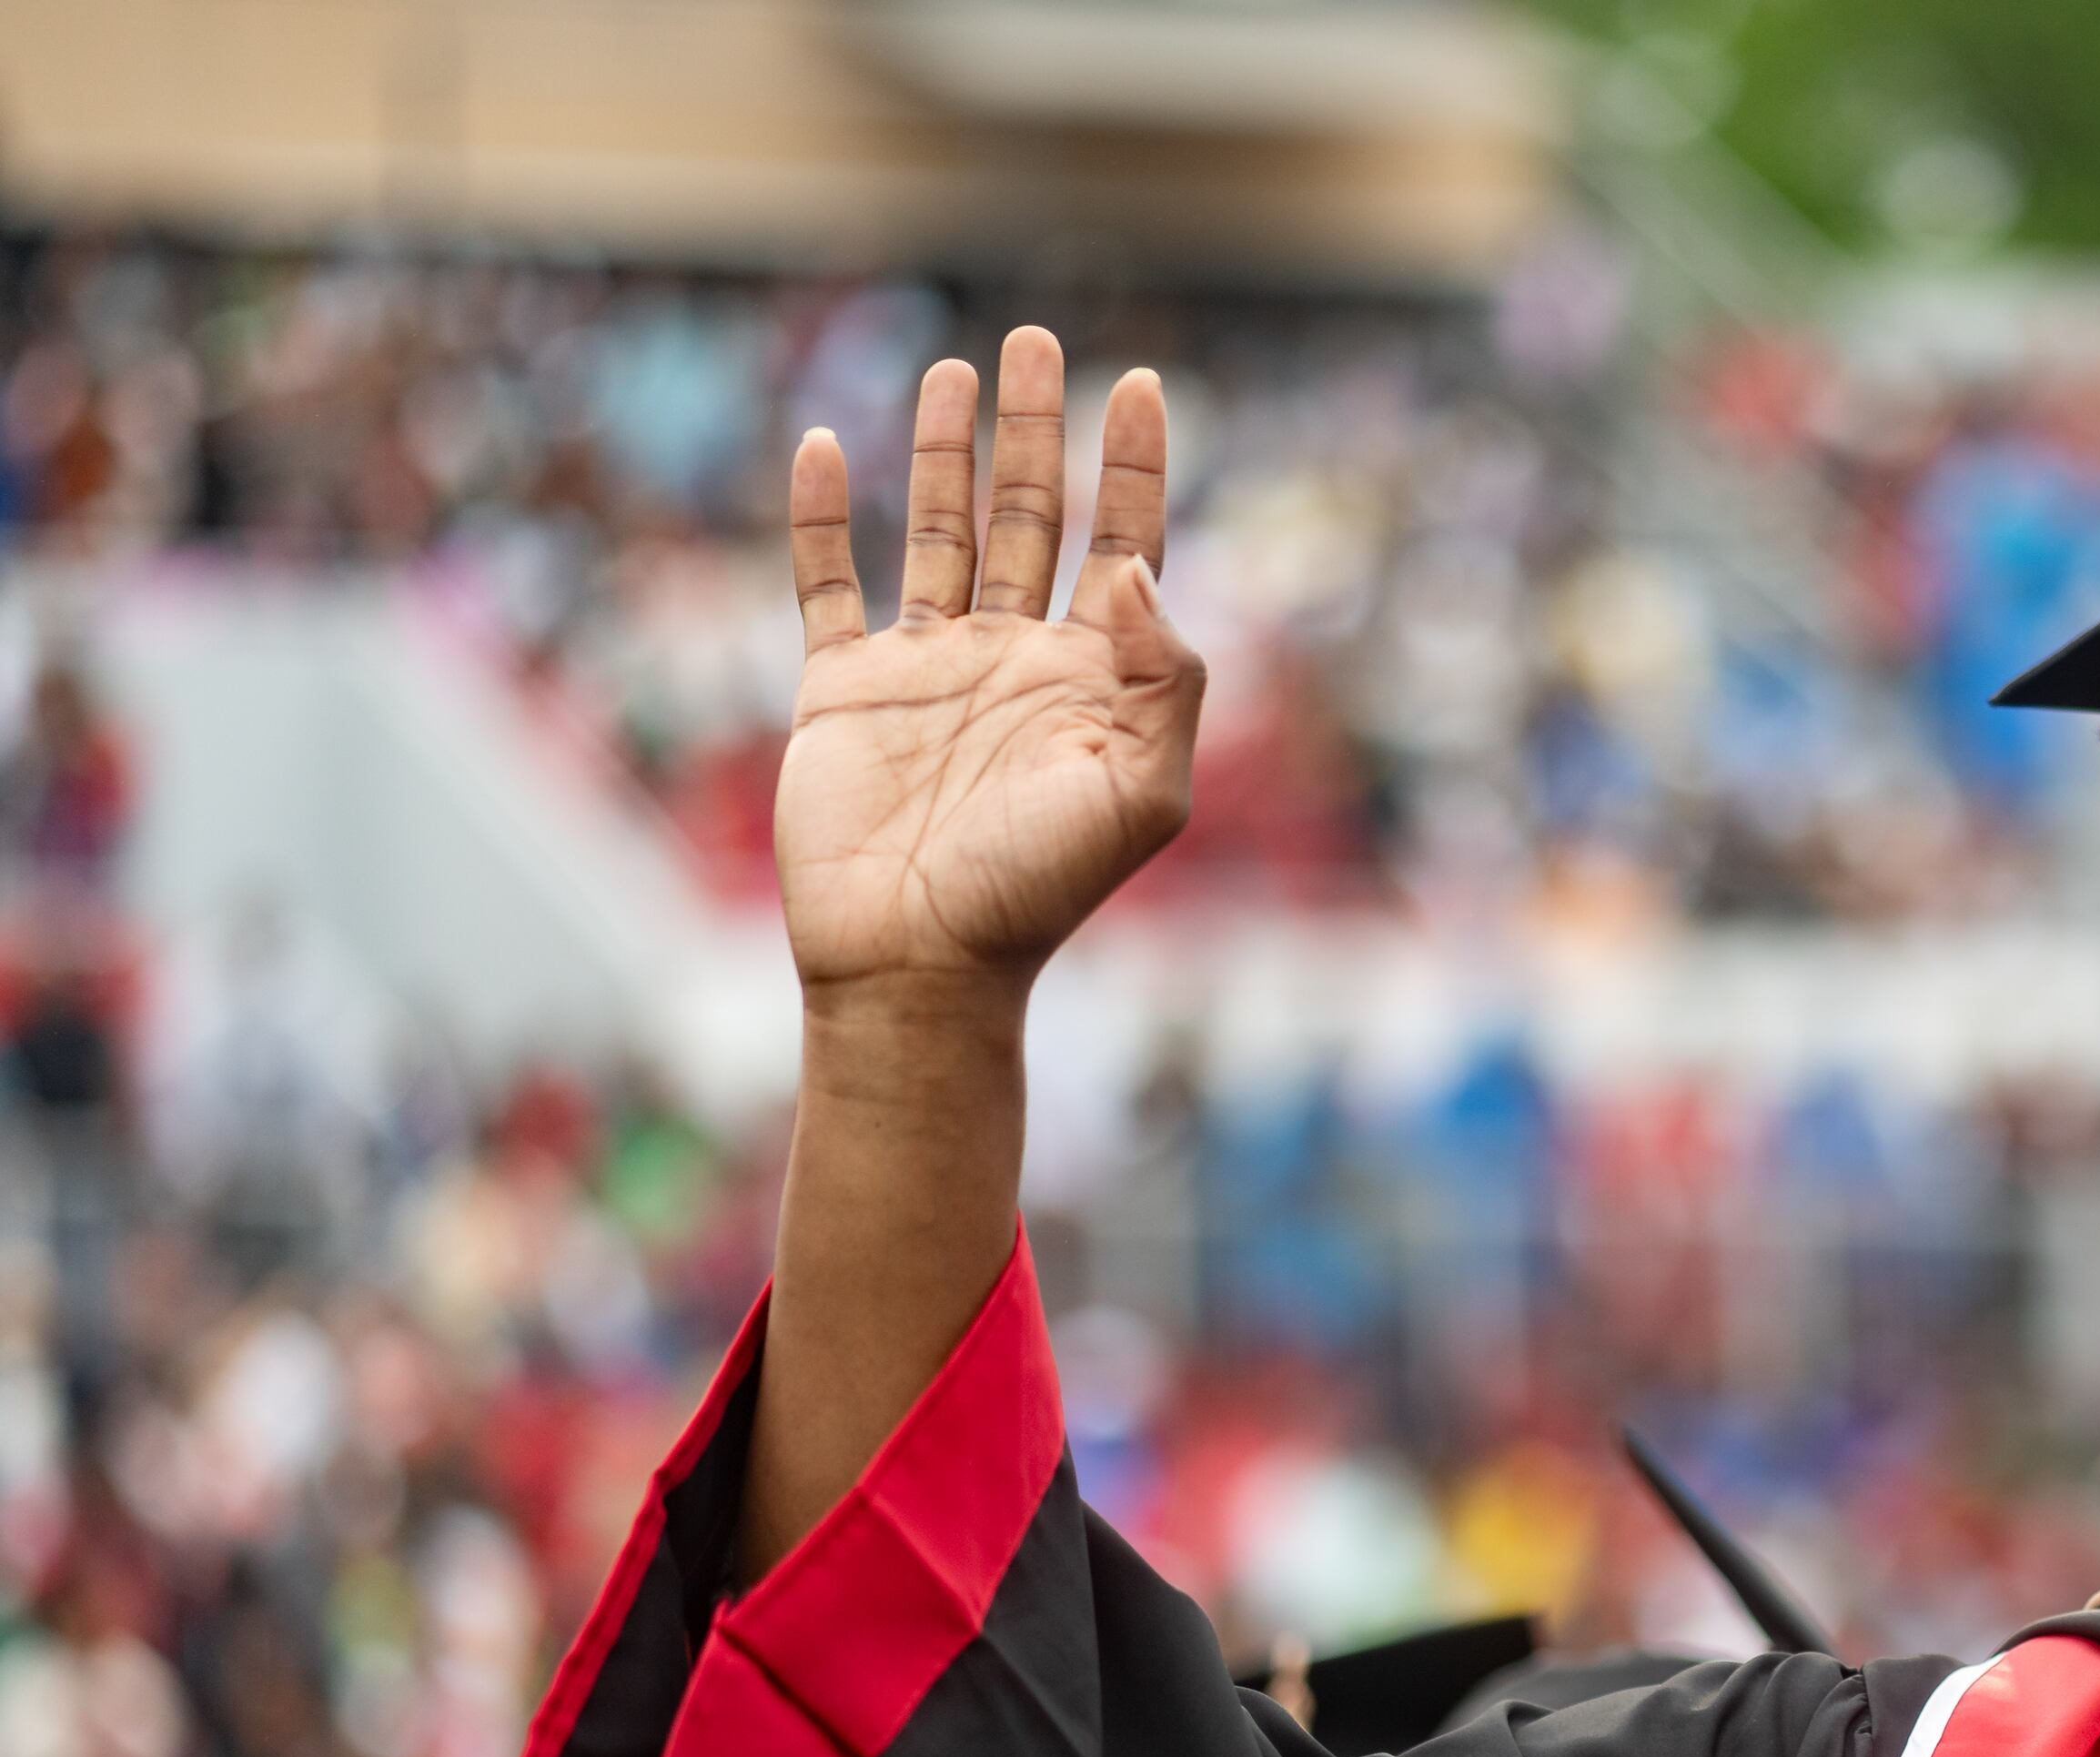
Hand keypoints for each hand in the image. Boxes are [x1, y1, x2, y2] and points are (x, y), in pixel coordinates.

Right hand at [778, 329, 1201, 1009]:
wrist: (920, 964)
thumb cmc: (1038, 893)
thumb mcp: (1143, 794)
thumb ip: (1166, 680)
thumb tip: (1141, 566)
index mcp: (1091, 678)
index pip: (1122, 544)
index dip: (1132, 464)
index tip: (1139, 381)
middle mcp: (1014, 657)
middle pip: (1033, 516)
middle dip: (1036, 430)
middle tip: (1034, 340)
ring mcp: (928, 668)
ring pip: (940, 532)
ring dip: (946, 453)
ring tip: (953, 369)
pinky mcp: (844, 689)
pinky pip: (829, 586)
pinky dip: (824, 518)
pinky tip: (831, 447)